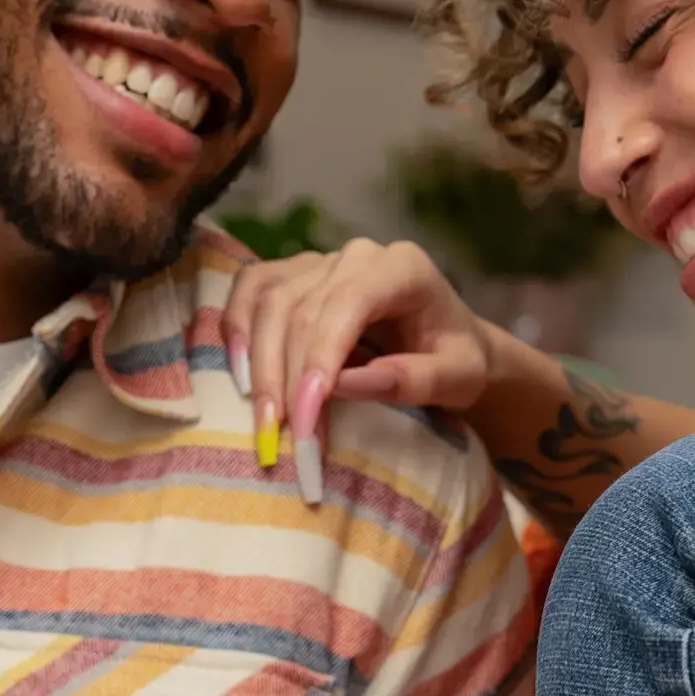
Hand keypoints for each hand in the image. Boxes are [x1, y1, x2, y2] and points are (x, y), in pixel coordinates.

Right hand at [223, 240, 497, 503]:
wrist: (448, 343)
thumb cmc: (457, 360)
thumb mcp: (458, 378)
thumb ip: (414, 379)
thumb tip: (346, 385)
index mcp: (403, 267)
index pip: (346, 306)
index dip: (318, 362)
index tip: (306, 420)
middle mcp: (356, 255)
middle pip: (299, 309)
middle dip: (285, 378)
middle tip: (283, 440)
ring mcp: (320, 261)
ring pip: (268, 302)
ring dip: (257, 365)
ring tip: (263, 422)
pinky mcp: (294, 276)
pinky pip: (250, 291)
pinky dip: (236, 330)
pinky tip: (240, 378)